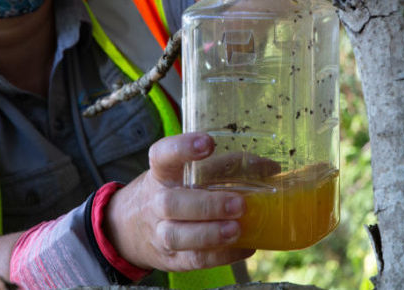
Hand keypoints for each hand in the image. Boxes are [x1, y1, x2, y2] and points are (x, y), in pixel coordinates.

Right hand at [106, 133, 254, 271]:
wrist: (131, 228)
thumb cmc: (174, 191)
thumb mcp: (186, 174)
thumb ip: (223, 167)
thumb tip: (271, 168)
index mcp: (161, 173)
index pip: (162, 155)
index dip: (182, 148)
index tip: (207, 143)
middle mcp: (156, 202)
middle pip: (171, 203)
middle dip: (206, 204)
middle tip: (239, 203)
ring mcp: (160, 232)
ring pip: (178, 235)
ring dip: (210, 234)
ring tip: (237, 230)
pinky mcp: (172, 258)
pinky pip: (193, 259)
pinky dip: (219, 255)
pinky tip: (242, 246)